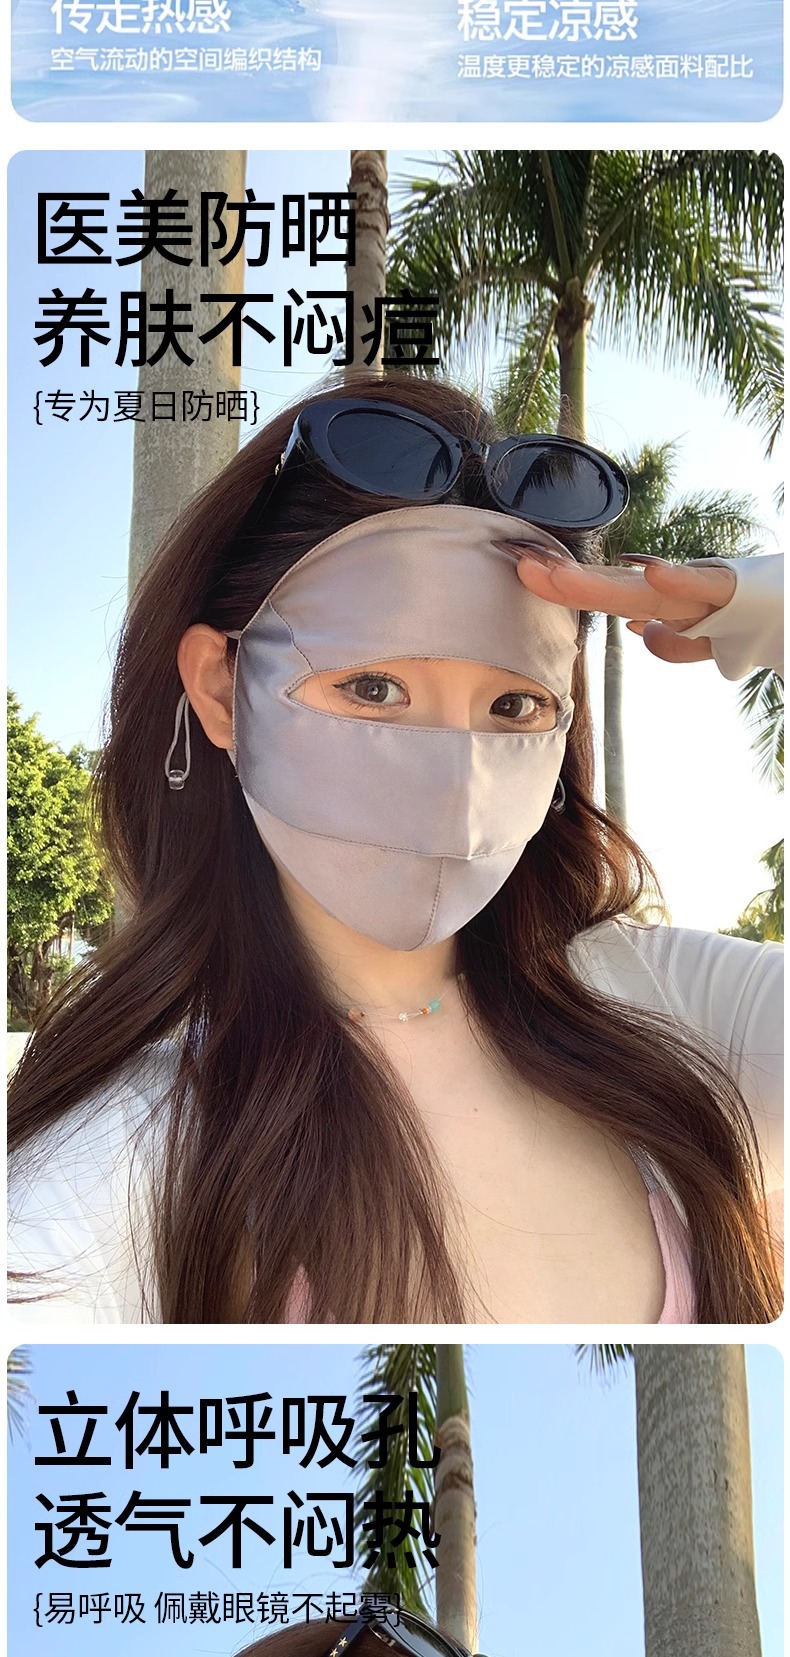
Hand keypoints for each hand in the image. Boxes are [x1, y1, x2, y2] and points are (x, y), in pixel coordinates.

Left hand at [514, 551, 736, 663]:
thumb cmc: (767, 620)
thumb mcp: (716, 640)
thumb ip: (679, 642)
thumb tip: (640, 633)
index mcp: (677, 607)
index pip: (613, 597)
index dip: (571, 590)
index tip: (527, 574)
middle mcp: (687, 597)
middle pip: (618, 593)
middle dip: (570, 585)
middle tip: (522, 568)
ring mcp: (710, 595)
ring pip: (647, 593)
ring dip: (601, 586)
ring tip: (556, 577)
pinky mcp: (741, 592)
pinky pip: (707, 587)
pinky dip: (680, 580)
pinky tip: (651, 573)